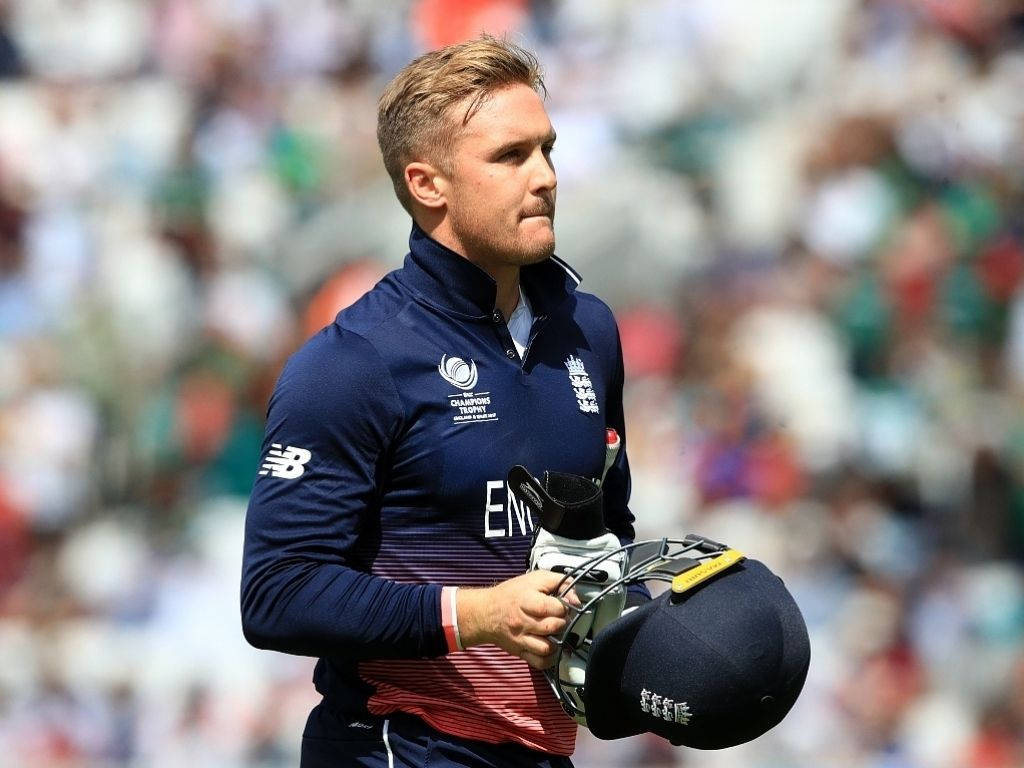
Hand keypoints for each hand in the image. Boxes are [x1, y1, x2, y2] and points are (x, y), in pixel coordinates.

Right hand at [457, 570, 579, 668]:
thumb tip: (576, 600)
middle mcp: (522, 622)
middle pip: (552, 627)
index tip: (562, 605)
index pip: (555, 607)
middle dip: (562, 622)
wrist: (486, 612)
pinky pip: (539, 662)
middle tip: (560, 618)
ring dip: (557, 641)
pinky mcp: (520, 651)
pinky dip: (550, 658)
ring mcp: (521, 639)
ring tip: (556, 633)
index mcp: (526, 601)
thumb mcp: (535, 579)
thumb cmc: (512, 594)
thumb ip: (560, 583)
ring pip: (547, 647)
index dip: (564, 606)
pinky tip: (552, 648)